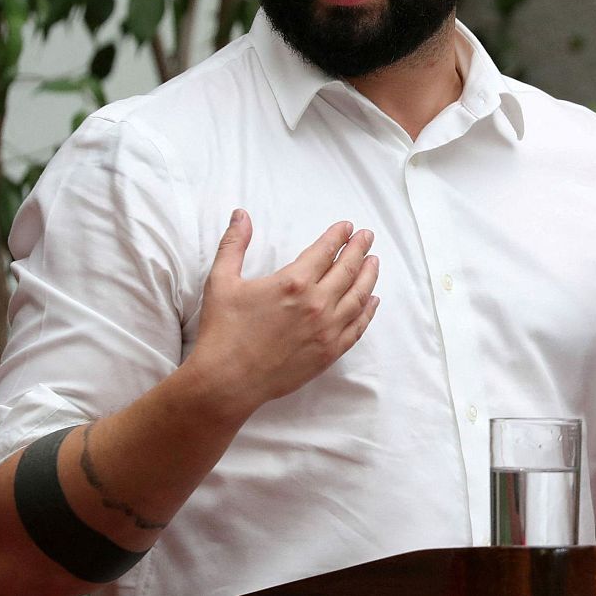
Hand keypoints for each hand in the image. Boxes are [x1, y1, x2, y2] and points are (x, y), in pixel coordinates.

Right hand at [187, 209, 380, 413]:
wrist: (227, 381)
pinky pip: (357, 327)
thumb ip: (233, 245)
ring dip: (369, 276)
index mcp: (294, 282)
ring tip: (374, 262)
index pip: (326, 251)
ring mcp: (327, 329)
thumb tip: (240, 214)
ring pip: (359, 296)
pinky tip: (372, 300)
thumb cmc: (223, 331)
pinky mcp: (330, 352)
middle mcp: (317, 303)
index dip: (338, 236)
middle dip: (359, 249)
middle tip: (367, 237)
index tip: (348, 227)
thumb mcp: (222, 281)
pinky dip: (368, 311)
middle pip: (348, 269)